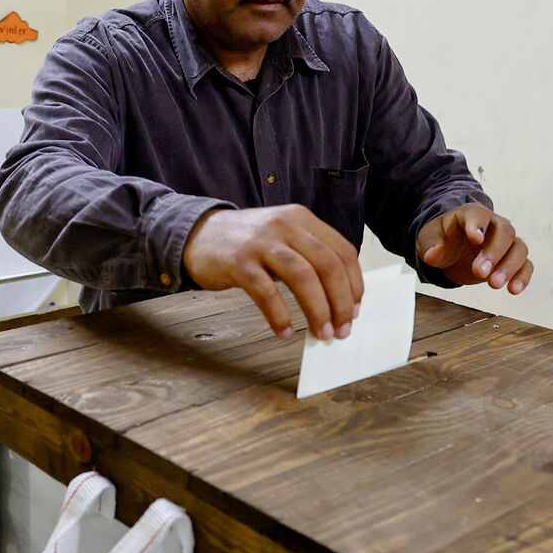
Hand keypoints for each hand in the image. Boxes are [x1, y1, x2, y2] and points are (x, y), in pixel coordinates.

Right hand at [182, 204, 363, 338]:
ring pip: (302, 277)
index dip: (353, 285)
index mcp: (302, 220)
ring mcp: (261, 243)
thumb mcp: (283, 237)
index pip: (342, 252)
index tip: (353, 311)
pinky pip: (266, 292)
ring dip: (317, 310)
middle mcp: (285, 226)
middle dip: (340, 302)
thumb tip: (338, 299)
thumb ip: (309, 258)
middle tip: (342, 329)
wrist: (199, 234)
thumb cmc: (247, 243)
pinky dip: (279, 315)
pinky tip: (284, 331)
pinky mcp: (239, 263)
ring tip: (321, 333)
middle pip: (327, 265)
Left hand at [416, 204, 532, 293]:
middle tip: (479, 272)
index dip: (478, 225)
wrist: (452, 250)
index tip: (475, 238)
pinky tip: (514, 289)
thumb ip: (431, 244)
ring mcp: (506, 242)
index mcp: (471, 215)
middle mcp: (494, 225)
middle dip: (493, 253)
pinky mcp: (511, 259)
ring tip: (493, 284)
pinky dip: (522, 276)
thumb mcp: (428, 239)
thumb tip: (432, 254)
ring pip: (518, 248)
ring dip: (509, 267)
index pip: (478, 215)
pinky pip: (525, 265)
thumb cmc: (442, 239)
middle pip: (504, 232)